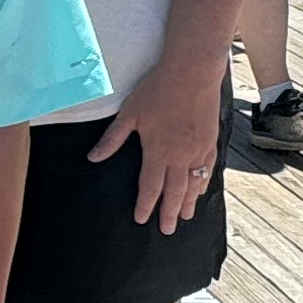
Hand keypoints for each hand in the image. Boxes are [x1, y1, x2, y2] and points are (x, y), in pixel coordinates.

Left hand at [89, 57, 221, 234]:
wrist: (192, 72)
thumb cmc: (158, 90)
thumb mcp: (129, 113)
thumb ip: (112, 139)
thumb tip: (93, 158)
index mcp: (158, 151)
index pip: (150, 186)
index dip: (146, 205)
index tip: (142, 219)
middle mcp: (180, 156)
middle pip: (175, 192)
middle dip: (170, 213)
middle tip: (168, 230)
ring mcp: (198, 149)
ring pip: (194, 183)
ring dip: (189, 202)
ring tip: (187, 217)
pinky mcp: (210, 140)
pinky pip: (207, 169)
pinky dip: (203, 183)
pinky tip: (201, 190)